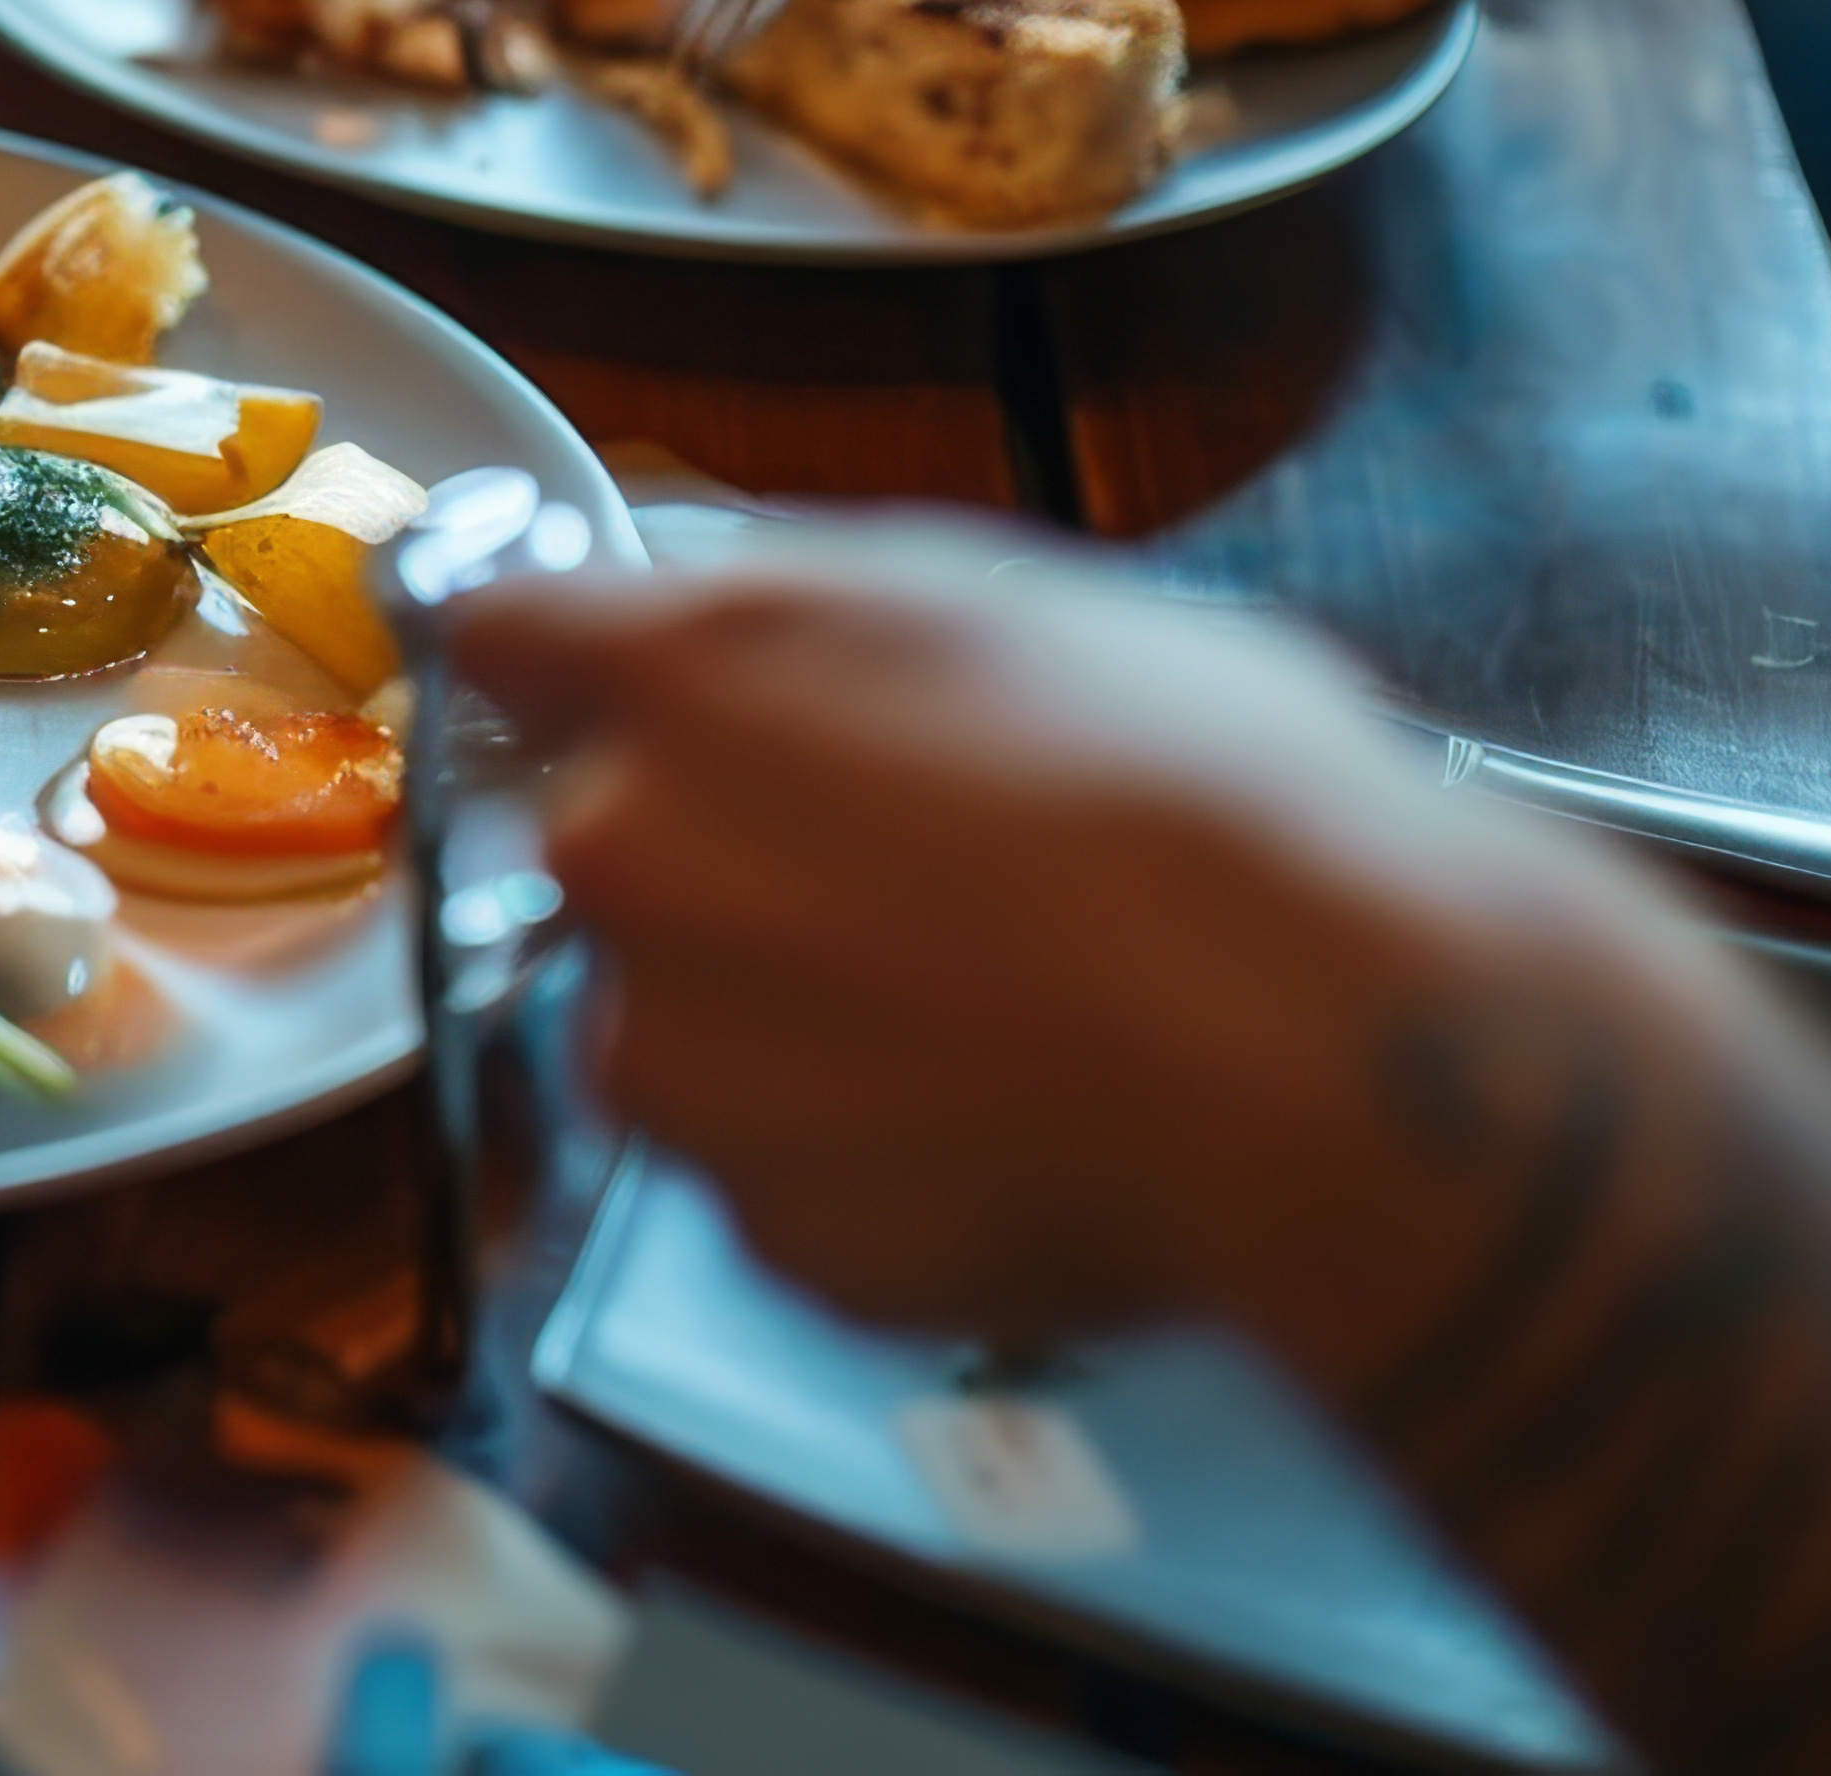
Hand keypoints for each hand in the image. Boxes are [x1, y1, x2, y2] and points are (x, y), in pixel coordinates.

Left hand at [446, 535, 1634, 1344]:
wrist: (1329, 1064)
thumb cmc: (1224, 803)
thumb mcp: (1027, 604)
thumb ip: (825, 607)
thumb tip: (739, 602)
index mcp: (687, 672)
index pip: (501, 635)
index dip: (567, 668)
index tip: (614, 693)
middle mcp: (628, 856)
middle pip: (603, 850)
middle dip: (722, 863)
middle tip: (910, 890)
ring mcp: (678, 1059)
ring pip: (682, 1029)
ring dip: (785, 1027)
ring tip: (987, 1027)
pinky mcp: (758, 1227)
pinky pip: (779, 1179)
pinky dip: (867, 1162)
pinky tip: (1010, 1130)